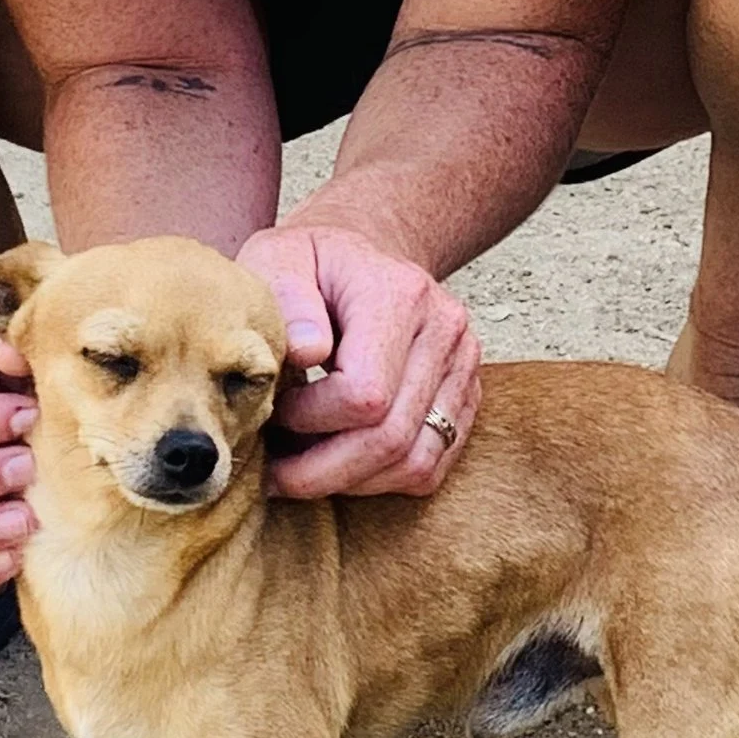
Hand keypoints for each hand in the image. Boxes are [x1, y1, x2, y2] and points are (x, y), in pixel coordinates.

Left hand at [237, 222, 480, 500]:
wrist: (362, 255)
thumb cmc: (313, 263)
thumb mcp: (279, 258)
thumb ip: (285, 297)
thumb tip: (306, 352)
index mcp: (400, 295)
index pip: (365, 393)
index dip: (310, 419)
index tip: (273, 410)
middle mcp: (445, 330)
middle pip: (392, 437)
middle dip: (323, 470)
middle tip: (275, 472)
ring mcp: (463, 365)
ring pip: (415, 463)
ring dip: (352, 482)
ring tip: (303, 470)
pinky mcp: (465, 394)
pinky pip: (431, 465)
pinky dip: (382, 480)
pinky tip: (341, 464)